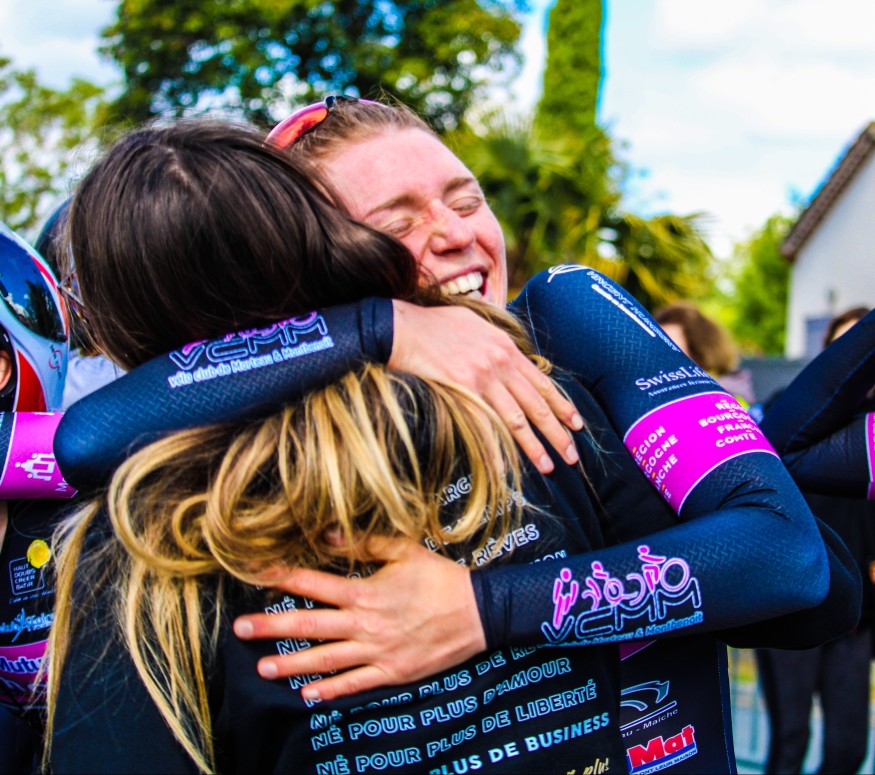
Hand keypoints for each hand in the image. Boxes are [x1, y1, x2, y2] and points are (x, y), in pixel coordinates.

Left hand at [233, 537, 485, 701]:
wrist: (478, 612)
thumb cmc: (440, 577)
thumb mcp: (405, 550)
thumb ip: (364, 542)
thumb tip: (326, 533)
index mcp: (365, 592)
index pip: (313, 584)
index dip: (281, 578)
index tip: (255, 575)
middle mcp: (365, 624)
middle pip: (309, 626)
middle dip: (271, 627)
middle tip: (239, 630)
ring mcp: (377, 652)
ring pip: (326, 660)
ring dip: (292, 664)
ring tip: (262, 668)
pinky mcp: (392, 672)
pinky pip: (355, 684)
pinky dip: (331, 691)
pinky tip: (308, 695)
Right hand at [390, 301, 582, 473]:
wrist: (404, 327)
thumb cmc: (437, 324)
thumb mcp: (477, 322)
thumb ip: (498, 341)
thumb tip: (513, 354)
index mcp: (507, 348)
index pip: (543, 383)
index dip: (562, 406)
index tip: (577, 424)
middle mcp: (501, 364)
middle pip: (537, 405)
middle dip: (558, 432)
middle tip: (573, 455)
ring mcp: (483, 379)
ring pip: (517, 420)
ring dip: (534, 446)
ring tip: (549, 465)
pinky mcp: (462, 391)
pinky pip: (484, 427)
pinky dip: (495, 451)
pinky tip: (505, 469)